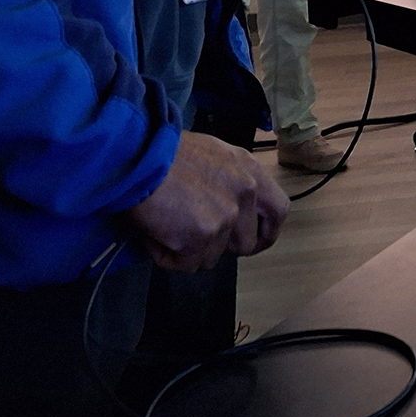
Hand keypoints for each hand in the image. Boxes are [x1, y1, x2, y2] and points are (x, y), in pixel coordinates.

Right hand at [123, 132, 289, 271]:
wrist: (137, 153)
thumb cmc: (165, 153)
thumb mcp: (213, 155)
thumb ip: (229, 181)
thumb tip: (227, 210)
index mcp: (250, 169)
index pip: (278, 210)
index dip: (266, 232)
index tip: (252, 242)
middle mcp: (246, 191)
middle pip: (246, 243)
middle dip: (221, 248)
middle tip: (196, 240)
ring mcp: (227, 215)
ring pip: (212, 257)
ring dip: (189, 251)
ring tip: (166, 226)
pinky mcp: (203, 235)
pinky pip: (187, 264)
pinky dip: (168, 256)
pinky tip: (155, 234)